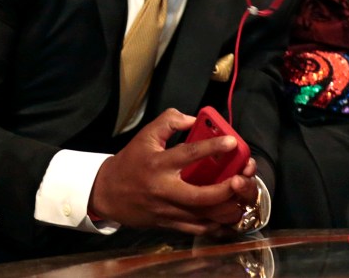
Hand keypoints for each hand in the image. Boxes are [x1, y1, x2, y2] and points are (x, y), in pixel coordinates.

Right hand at [88, 109, 259, 234]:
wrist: (107, 194)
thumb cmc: (131, 162)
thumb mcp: (146, 135)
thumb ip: (170, 121)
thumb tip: (194, 119)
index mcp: (159, 165)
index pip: (189, 154)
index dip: (213, 147)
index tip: (232, 141)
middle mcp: (164, 190)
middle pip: (200, 196)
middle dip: (226, 189)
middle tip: (241, 178)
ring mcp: (167, 211)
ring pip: (202, 217)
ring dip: (226, 209)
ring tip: (242, 196)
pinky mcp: (169, 225)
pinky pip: (197, 229)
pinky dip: (217, 224)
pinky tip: (229, 213)